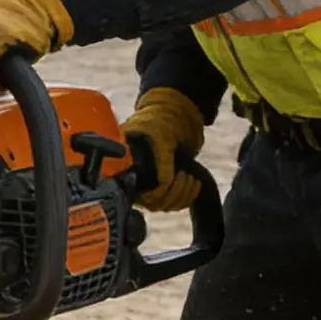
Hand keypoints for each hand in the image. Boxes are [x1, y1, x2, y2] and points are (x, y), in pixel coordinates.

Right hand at [124, 88, 205, 211]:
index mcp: (125, 166)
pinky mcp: (160, 185)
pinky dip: (188, 196)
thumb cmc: (158, 122)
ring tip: (191, 178)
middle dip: (174, 192)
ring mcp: (147, 183)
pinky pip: (174, 202)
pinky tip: (195, 184)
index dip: (155, 194)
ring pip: (165, 205)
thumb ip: (162, 161)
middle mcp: (133, 178)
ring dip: (182, 194)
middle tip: (184, 175)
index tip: (169, 182)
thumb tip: (163, 186)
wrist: (166, 114)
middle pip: (153, 203)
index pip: (137, 194)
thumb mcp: (161, 138)